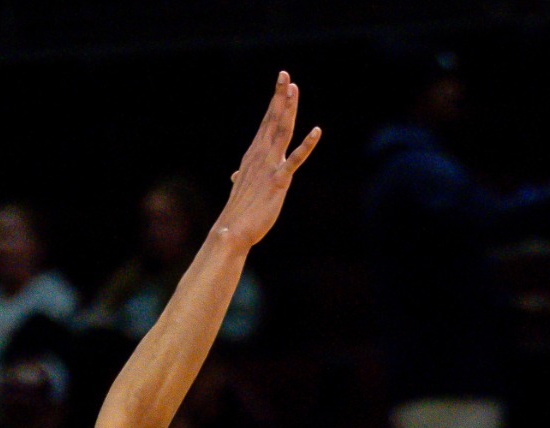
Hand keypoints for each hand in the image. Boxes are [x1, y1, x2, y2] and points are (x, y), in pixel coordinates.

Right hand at [216, 72, 321, 248]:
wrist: (232, 230)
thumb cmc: (239, 210)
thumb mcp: (243, 188)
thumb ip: (243, 177)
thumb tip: (236, 176)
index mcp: (254, 154)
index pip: (266, 122)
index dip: (275, 102)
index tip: (282, 83)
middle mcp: (260, 155)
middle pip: (273, 120)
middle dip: (279, 97)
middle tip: (285, 74)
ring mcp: (269, 166)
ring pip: (282, 131)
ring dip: (289, 110)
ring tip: (294, 89)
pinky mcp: (279, 181)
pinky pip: (295, 159)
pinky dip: (307, 145)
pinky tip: (317, 131)